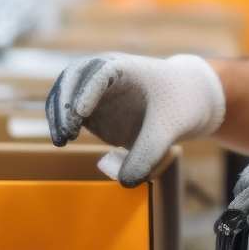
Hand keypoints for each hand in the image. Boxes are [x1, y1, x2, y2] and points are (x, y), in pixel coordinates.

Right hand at [45, 52, 224, 186]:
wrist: (190, 100)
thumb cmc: (181, 106)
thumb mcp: (170, 131)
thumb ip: (149, 155)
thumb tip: (123, 181)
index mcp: (128, 68)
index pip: (101, 71)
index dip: (88, 90)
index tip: (81, 113)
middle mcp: (107, 73)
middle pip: (74, 76)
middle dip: (65, 102)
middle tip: (67, 133)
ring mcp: (97, 90)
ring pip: (65, 92)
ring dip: (58, 113)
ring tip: (63, 140)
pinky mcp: (93, 107)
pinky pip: (70, 110)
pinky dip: (63, 122)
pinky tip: (65, 139)